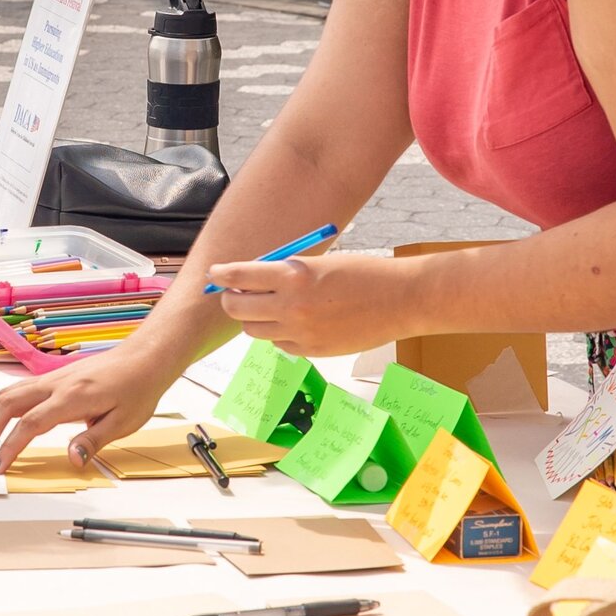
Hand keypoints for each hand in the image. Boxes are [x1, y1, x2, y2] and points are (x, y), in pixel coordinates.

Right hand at [0, 348, 173, 472]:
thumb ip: (93, 441)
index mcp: (72, 397)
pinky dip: (1, 409)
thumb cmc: (137, 388)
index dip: (9, 447)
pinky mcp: (53, 378)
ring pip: (7, 394)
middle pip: (5, 404)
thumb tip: (72, 459)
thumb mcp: (124, 422)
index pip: (29, 423)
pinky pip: (17, 390)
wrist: (144, 358)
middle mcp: (55, 384)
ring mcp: (51, 379)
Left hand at [209, 254, 417, 355]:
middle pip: (237, 309)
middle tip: (236, 294)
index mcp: (293, 276)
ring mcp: (301, 333)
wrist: (400, 300)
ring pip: (254, 331)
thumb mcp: (317, 263)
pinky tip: (297, 322)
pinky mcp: (312, 352)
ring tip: (270, 306)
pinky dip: (280, 334)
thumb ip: (283, 273)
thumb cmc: (361, 273)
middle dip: (231, 300)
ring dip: (254, 318)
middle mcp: (291, 306)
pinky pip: (279, 345)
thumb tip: (249, 281)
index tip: (215, 273)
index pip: (239, 277)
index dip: (221, 275)